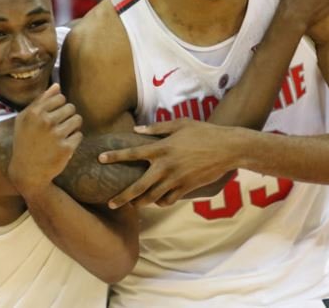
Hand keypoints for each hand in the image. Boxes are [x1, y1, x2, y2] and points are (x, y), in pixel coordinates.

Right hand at [8, 84, 83, 195]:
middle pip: (71, 107)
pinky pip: (79, 135)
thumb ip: (40, 101)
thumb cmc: (25, 141)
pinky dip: (74, 140)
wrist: (27, 171)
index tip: (53, 116)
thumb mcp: (25, 119)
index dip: (59, 106)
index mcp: (35, 112)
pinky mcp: (66, 148)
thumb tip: (57, 85)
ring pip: (78, 119)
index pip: (60, 97)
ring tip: (63, 134)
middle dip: (67, 116)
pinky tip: (64, 145)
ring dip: (73, 126)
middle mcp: (45, 122)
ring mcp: (56, 135)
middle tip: (59, 127)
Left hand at [97, 119, 238, 208]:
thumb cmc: (204, 132)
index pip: (132, 153)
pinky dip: (161, 202)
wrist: (228, 148)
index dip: (114, 157)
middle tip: (110, 204)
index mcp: (162, 148)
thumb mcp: (180, 124)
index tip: (100, 159)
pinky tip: (157, 201)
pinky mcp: (187, 188)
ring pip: (152, 197)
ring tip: (132, 204)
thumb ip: (157, 127)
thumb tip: (137, 130)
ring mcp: (177, 179)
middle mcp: (166, 166)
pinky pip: (169, 200)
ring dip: (140, 202)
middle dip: (122, 197)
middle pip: (138, 187)